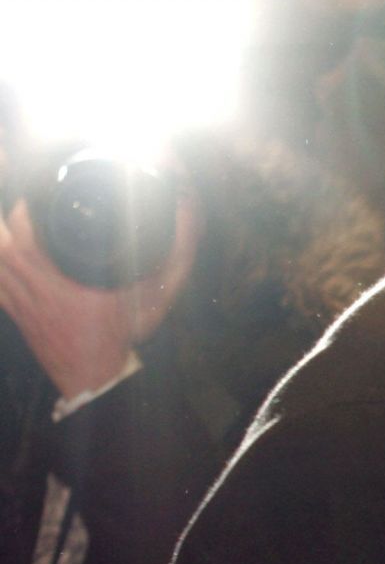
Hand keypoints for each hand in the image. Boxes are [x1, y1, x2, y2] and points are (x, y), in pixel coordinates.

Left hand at [0, 195, 198, 398]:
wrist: (91, 374)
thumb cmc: (116, 333)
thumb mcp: (150, 292)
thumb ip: (173, 253)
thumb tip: (186, 213)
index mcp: (59, 270)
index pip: (26, 223)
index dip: (28, 202)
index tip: (39, 189)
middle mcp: (30, 278)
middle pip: (4, 234)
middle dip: (14, 215)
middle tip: (28, 202)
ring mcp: (16, 295)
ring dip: (4, 234)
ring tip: (18, 221)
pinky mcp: (12, 309)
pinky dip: (0, 262)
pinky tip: (9, 252)